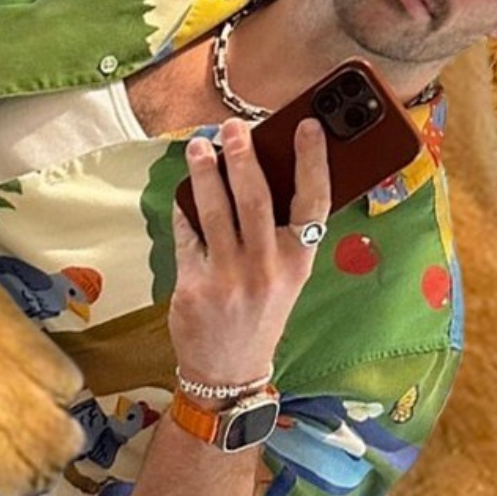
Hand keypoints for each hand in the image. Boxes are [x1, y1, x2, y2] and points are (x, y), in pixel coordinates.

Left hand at [169, 117, 330, 386]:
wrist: (229, 370)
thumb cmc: (259, 314)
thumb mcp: (284, 278)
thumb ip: (278, 234)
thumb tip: (257, 172)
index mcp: (298, 262)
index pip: (313, 202)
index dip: (312, 160)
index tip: (307, 126)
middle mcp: (267, 268)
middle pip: (256, 198)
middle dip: (243, 155)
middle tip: (233, 127)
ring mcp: (230, 278)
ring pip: (215, 211)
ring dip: (205, 172)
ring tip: (198, 147)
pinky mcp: (195, 287)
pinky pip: (187, 235)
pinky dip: (183, 209)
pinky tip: (183, 192)